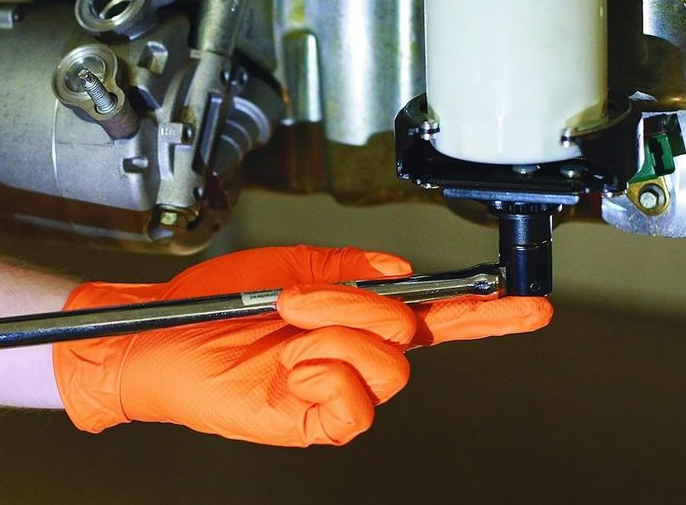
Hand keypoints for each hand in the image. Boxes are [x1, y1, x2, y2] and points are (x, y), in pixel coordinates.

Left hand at [54, 245, 550, 446]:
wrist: (158, 334)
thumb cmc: (215, 304)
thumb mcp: (289, 264)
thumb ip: (349, 267)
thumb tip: (403, 273)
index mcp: (351, 319)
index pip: (432, 318)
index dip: (483, 314)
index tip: (527, 304)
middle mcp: (351, 357)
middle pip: (411, 335)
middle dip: (362, 305)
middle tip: (305, 296)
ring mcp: (332, 392)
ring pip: (387, 368)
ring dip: (336, 333)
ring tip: (289, 326)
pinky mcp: (309, 422)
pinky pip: (354, 408)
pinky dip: (326, 372)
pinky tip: (292, 363)